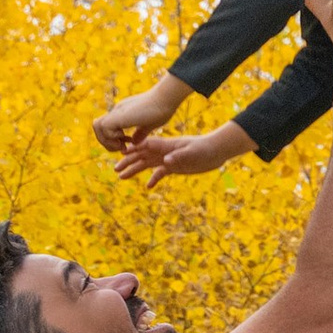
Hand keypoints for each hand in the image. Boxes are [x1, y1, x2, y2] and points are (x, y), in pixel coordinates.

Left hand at [94, 75, 186, 152]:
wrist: (165, 99)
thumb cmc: (162, 109)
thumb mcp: (148, 125)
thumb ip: (140, 133)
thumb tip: (134, 142)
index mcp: (123, 113)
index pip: (107, 126)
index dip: (113, 138)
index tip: (127, 143)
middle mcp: (117, 111)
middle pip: (98, 126)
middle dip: (107, 142)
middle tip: (122, 147)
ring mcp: (117, 112)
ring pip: (97, 126)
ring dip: (107, 140)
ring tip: (122, 145)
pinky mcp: (119, 115)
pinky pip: (105, 127)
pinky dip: (112, 137)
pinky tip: (125, 138)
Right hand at [111, 123, 255, 191]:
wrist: (216, 151)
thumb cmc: (205, 149)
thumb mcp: (192, 153)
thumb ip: (179, 156)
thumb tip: (166, 161)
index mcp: (166, 145)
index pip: (145, 145)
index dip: (133, 149)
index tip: (120, 154)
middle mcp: (164, 151)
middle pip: (142, 155)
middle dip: (128, 162)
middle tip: (116, 170)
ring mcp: (168, 159)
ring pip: (147, 165)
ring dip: (135, 170)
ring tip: (122, 177)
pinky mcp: (174, 167)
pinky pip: (160, 173)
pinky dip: (153, 179)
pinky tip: (148, 187)